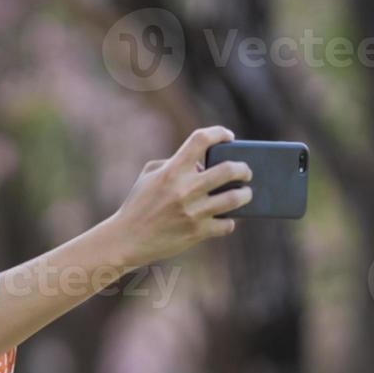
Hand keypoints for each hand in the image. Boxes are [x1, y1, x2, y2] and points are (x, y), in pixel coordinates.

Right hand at [108, 126, 252, 266]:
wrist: (127, 239)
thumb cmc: (138, 204)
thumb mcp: (150, 176)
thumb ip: (174, 163)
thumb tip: (203, 163)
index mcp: (172, 170)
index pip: (200, 140)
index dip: (218, 133)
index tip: (228, 136)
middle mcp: (185, 189)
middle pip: (228, 170)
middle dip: (243, 169)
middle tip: (246, 172)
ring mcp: (193, 212)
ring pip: (234, 198)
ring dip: (245, 194)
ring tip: (246, 193)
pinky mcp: (197, 233)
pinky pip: (227, 224)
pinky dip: (229, 221)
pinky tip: (226, 218)